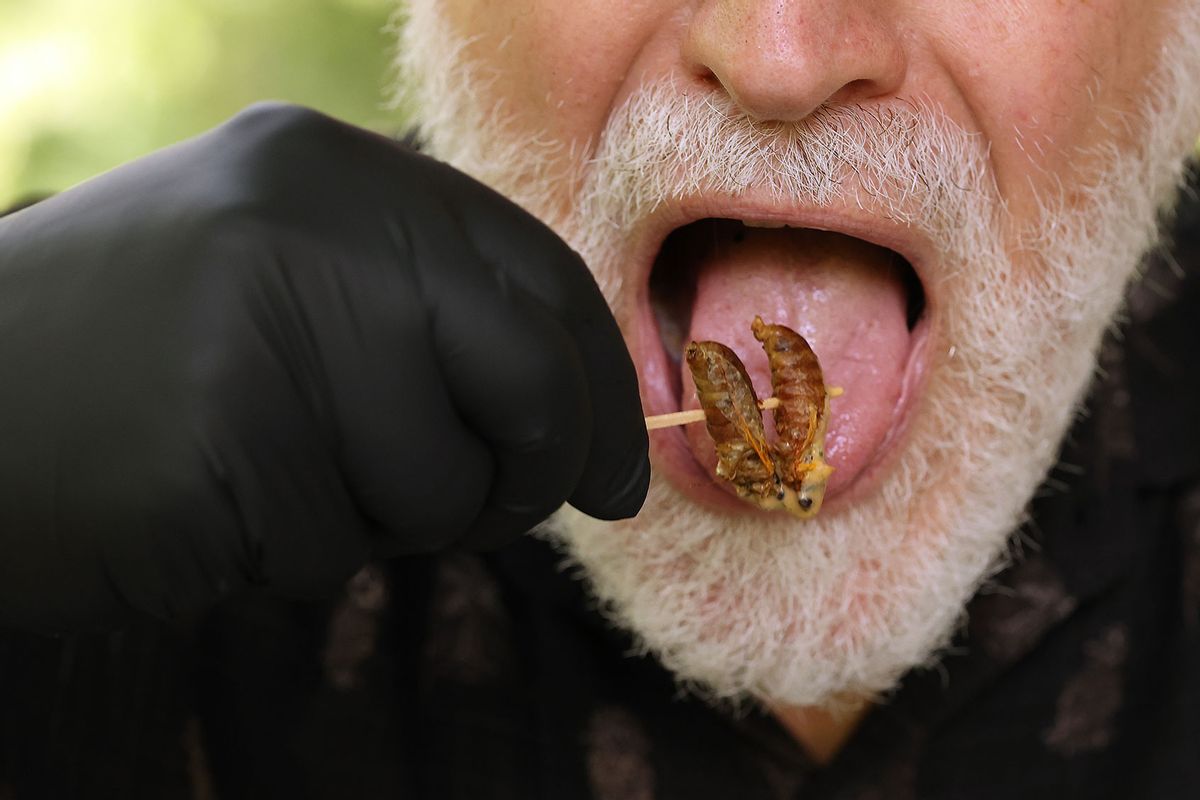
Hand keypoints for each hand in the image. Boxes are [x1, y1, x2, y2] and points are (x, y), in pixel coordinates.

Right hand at [0, 103, 647, 629]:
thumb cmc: (142, 360)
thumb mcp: (292, 290)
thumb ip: (435, 332)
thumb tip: (591, 437)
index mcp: (341, 170)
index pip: (541, 275)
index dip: (597, 383)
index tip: (617, 469)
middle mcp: (314, 220)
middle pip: (528, 375)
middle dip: (530, 468)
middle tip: (479, 503)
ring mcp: (266, 316)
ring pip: (443, 481)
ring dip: (388, 516)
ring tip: (277, 471)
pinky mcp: (223, 433)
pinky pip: (339, 539)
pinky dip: (298, 547)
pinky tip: (213, 497)